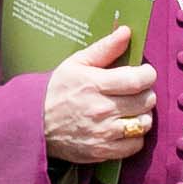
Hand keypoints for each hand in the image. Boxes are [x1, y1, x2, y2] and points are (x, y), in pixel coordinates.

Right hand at [42, 25, 156, 164]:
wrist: (34, 124)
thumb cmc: (56, 90)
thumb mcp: (76, 63)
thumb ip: (104, 48)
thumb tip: (126, 32)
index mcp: (95, 84)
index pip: (137, 80)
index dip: (148, 75)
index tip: (145, 73)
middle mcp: (101, 110)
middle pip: (145, 101)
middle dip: (147, 93)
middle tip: (137, 91)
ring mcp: (103, 133)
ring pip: (144, 123)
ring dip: (143, 115)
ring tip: (132, 109)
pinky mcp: (102, 151)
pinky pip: (135, 145)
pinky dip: (135, 136)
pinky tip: (125, 127)